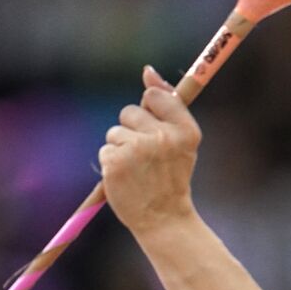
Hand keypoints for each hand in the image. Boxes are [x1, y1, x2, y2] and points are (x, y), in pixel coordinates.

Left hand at [99, 65, 201, 236]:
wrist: (164, 218)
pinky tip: (127, 178)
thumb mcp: (181, 141)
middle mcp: (163, 137)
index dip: (150, 109)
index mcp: (185, 130)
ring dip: (121, 148)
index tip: (154, 127)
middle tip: (147, 156)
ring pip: (115, 132)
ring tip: (137, 169)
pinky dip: (112, 164)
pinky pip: (105, 150)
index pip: (156, 96)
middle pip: (130, 111)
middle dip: (132, 130)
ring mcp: (138, 149)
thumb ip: (167, 105)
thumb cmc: (171, 177)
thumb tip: (148, 71)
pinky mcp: (116, 162)